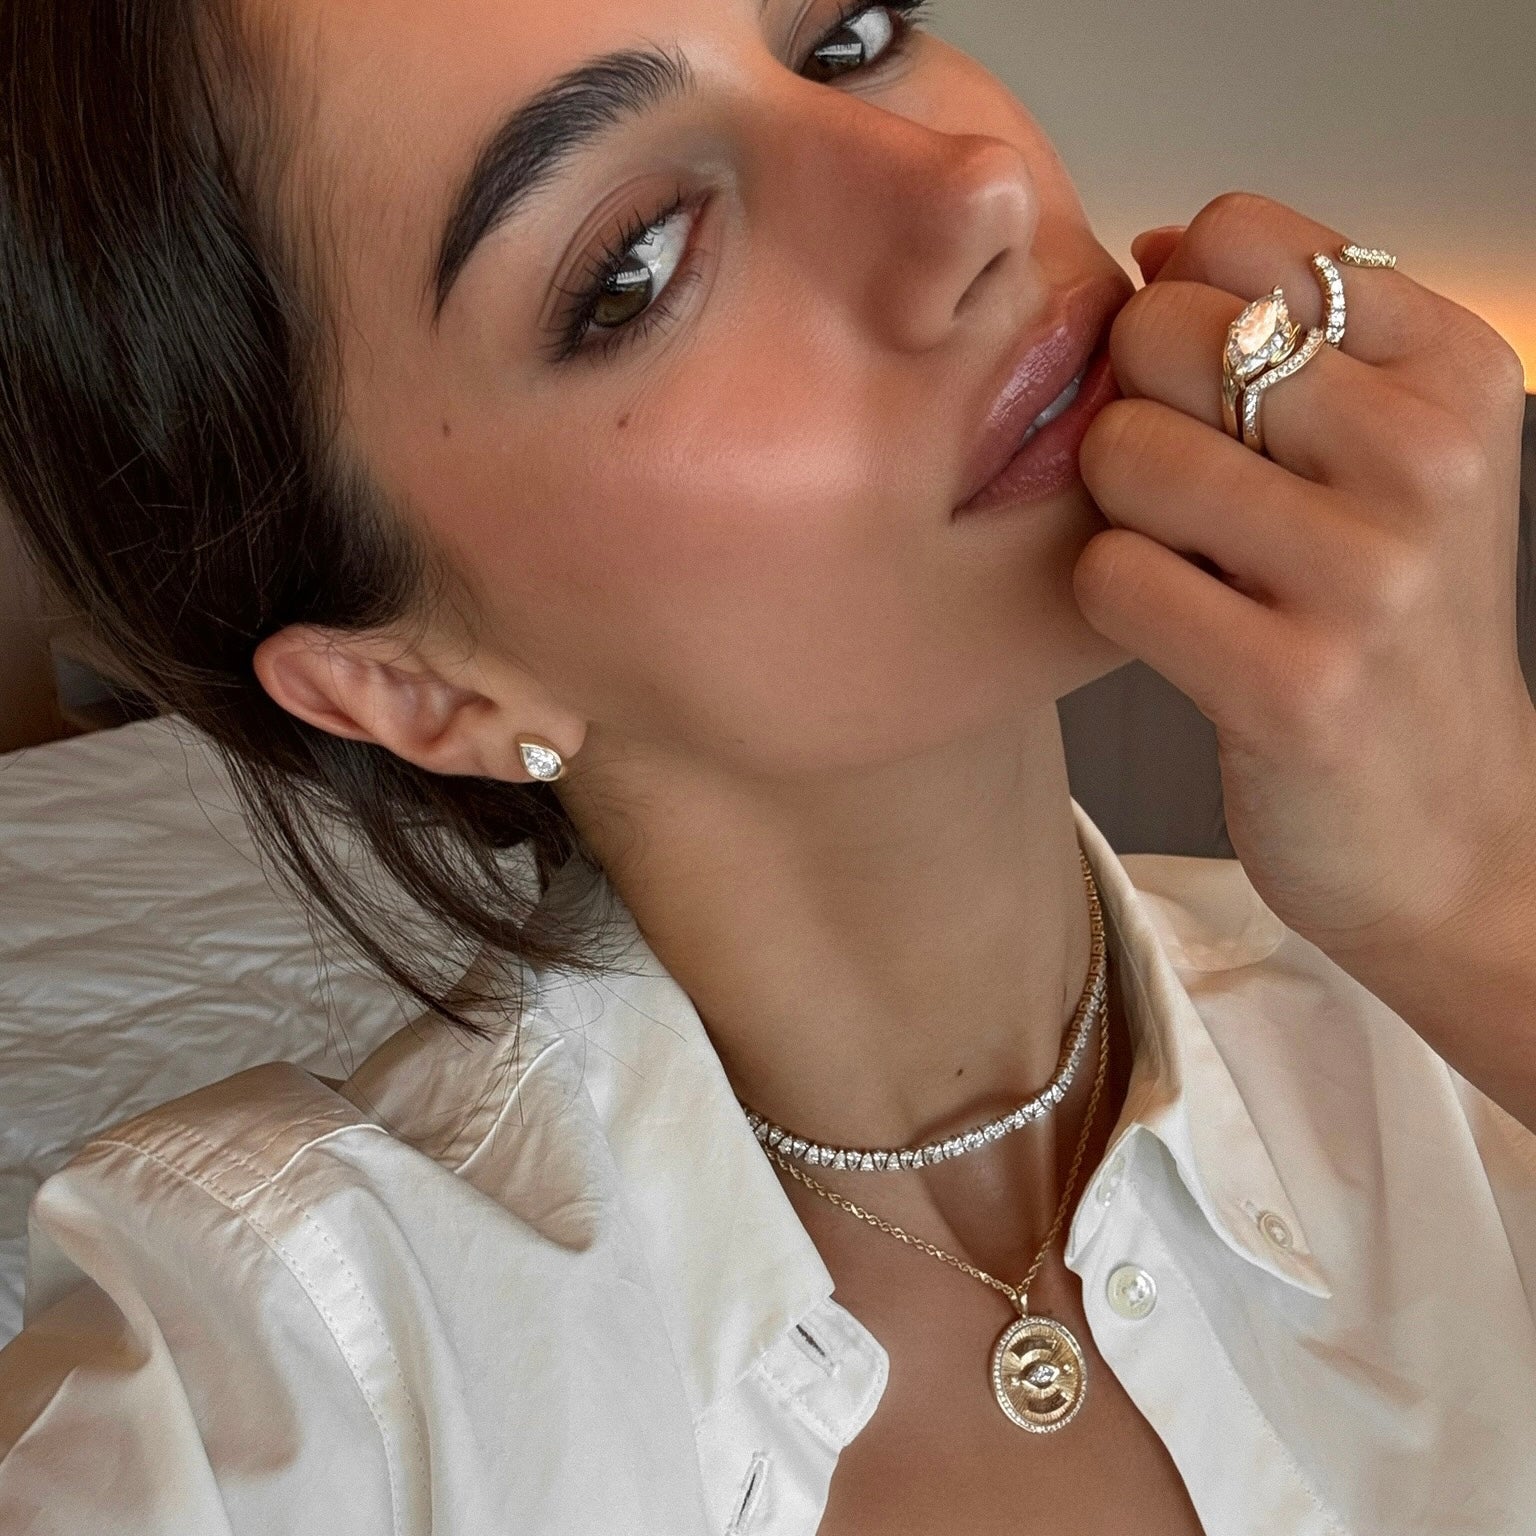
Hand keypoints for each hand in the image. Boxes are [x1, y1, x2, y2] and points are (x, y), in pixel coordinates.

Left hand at [1072, 192, 1535, 961]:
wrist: (1443, 825)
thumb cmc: (1386, 627)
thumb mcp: (1387, 459)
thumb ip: (1286, 340)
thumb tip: (1154, 246)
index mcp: (1454, 369)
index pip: (1234, 233)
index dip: (1175, 305)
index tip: (1205, 391)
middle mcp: (1428, 454)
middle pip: (1162, 331)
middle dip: (1135, 407)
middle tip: (1186, 496)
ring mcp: (1369, 573)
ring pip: (1124, 451)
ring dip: (1120, 515)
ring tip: (1191, 567)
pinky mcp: (1294, 684)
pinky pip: (1110, 576)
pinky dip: (1115, 602)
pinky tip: (1182, 634)